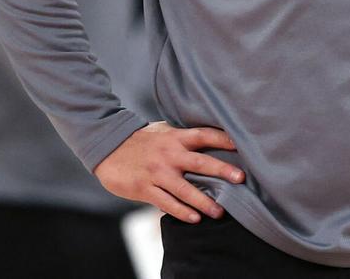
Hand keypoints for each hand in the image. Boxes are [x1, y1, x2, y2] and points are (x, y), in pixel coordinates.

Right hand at [95, 122, 244, 223]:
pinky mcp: (144, 188)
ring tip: (219, 212)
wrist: (107, 148)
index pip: (204, 135)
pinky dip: (181, 212)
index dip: (223, 140)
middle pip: (200, 162)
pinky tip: (194, 218)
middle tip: (240, 179)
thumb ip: (183, 136)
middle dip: (222, 170)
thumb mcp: (163, 131)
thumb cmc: (140, 140)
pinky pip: (166, 203)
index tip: (241, 145)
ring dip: (203, 201)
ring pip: (184, 189)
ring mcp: (157, 172)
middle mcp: (169, 154)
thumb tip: (210, 138)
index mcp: (175, 137)